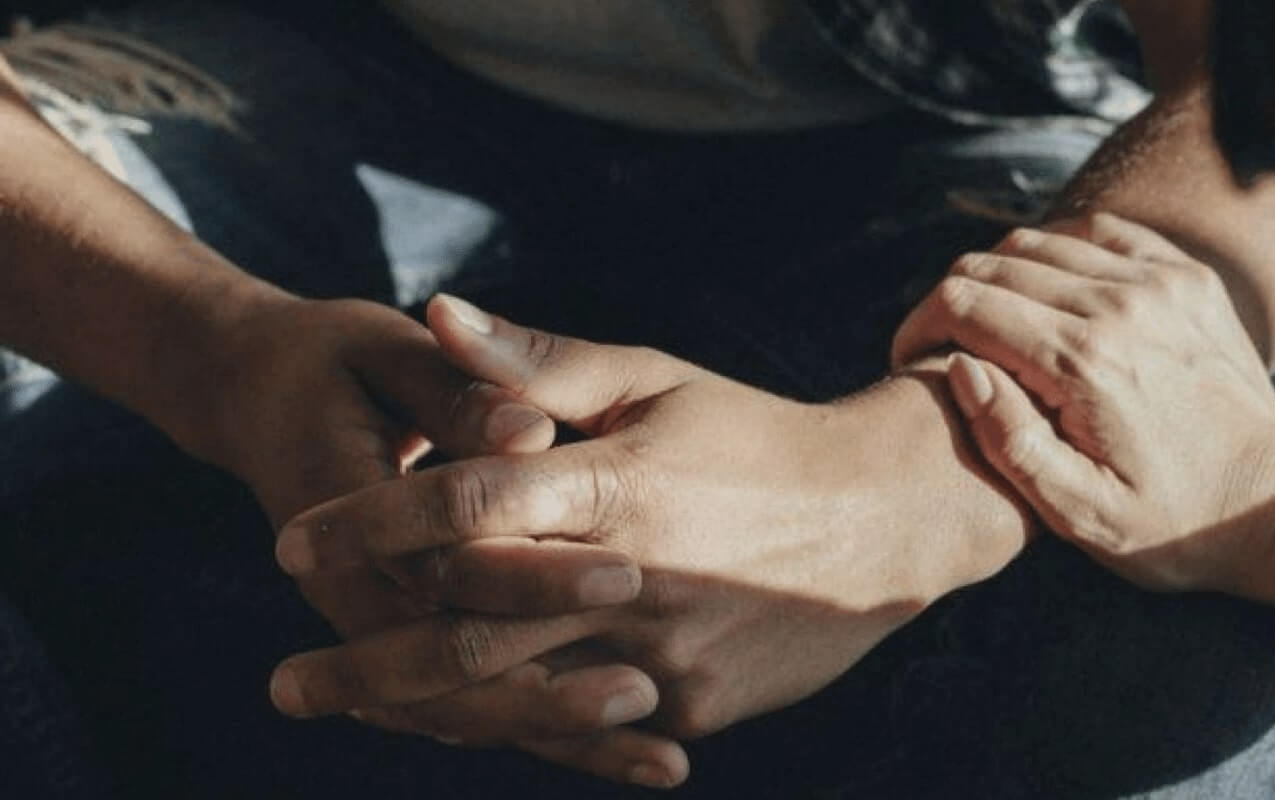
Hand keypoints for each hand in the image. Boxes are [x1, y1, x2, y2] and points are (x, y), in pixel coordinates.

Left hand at [269, 295, 1026, 780]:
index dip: (368, 523)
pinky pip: (585, 724)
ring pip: (516, 696)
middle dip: (366, 661)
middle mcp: (633, 577)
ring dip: (419, 709)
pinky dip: (518, 724)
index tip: (291, 542)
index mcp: (616, 483)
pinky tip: (454, 725)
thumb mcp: (655, 381)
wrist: (883, 519)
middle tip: (287, 683)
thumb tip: (436, 309)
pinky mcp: (693, 705)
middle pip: (468, 631)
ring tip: (349, 709)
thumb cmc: (754, 435)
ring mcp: (665, 653)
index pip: (465, 506)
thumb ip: (539, 362)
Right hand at [891, 214, 1274, 592]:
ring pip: (1040, 242)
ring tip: (991, 327)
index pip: (965, 304)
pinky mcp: (1186, 276)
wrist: (1274, 503)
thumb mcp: (1077, 513)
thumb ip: (1009, 441)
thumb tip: (961, 368)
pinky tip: (1048, 296)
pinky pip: (1099, 233)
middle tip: (941, 348)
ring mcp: (1158, 281)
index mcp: (1082, 362)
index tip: (910, 361)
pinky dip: (1058, 252)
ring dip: (999, 277)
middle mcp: (1119, 305)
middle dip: (950, 301)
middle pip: (994, 264)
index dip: (919, 326)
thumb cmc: (1169, 526)